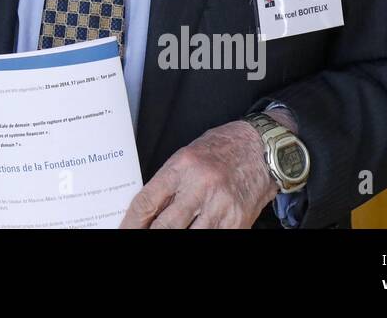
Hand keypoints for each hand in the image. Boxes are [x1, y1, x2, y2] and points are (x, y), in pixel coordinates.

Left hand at [120, 114, 287, 228]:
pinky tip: (193, 234)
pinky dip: (200, 238)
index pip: (147, 201)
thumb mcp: (186, 157)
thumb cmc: (222, 149)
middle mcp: (200, 186)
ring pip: (188, 236)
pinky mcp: (237, 221)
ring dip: (172, 239)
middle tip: (139, 236)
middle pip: (164, 226)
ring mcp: (220, 206)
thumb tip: (147, 210)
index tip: (124, 230)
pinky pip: (213, 237)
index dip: (131, 222)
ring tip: (166, 235)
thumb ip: (168, 183)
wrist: (262, 148)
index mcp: (182, 166)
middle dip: (148, 235)